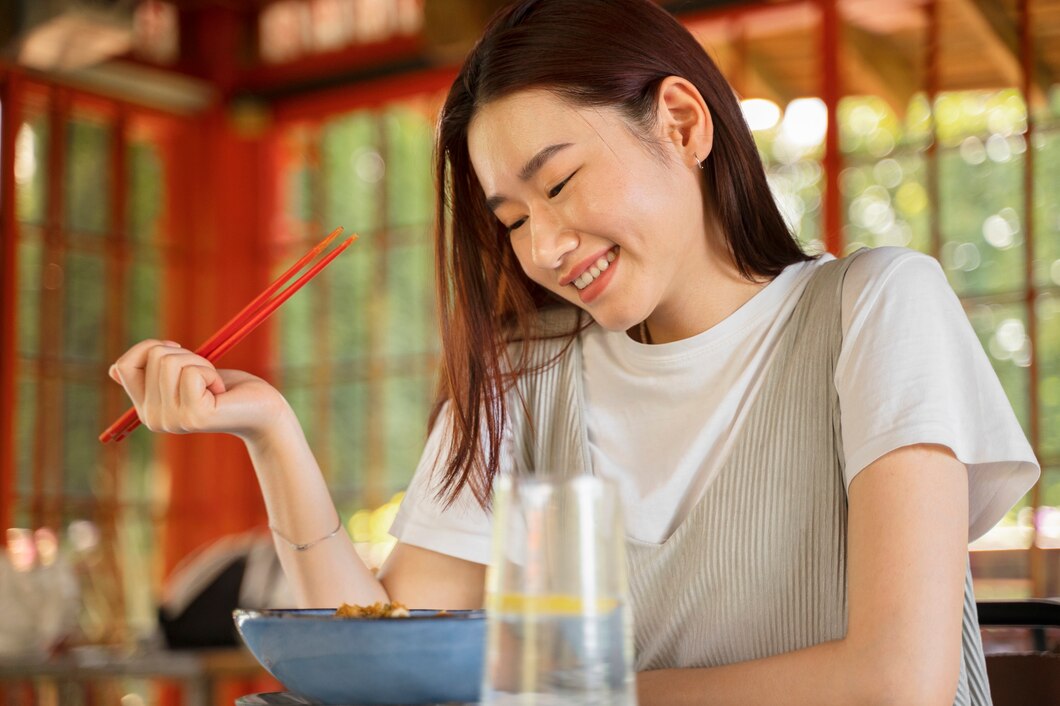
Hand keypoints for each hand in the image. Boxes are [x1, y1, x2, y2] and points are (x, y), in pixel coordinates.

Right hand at [109, 339, 290, 443]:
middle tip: (205, 377)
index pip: (125, 365)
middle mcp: (152, 419)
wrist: (260, 409)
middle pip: (153, 357)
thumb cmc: (225, 389)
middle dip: (185, 355)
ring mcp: (171, 420)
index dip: (151, 348)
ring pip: (170, 361)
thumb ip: (152, 373)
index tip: (179, 354)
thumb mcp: (182, 375)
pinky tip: (220, 393)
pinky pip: (192, 372)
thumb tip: (111, 370)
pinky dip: (211, 373)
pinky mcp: (193, 416)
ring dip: (200, 363)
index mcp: (146, 409)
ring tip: (213, 385)